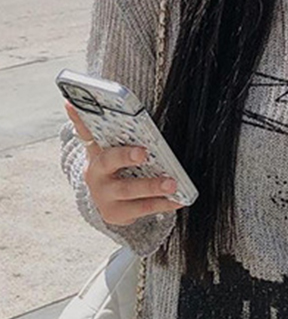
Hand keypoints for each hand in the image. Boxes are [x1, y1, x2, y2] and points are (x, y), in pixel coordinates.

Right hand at [65, 101, 185, 225]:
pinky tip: (178, 199)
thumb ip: (106, 132)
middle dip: (125, 156)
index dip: (80, 119)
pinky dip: (163, 203)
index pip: (85, 131)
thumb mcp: (108, 151)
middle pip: (108, 161)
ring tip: (171, 183)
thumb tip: (86, 106)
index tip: (77, 105)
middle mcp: (96, 174)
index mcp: (95, 153)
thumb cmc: (115, 171)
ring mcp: (105, 196)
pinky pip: (142, 208)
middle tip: (143, 152)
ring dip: (151, 186)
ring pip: (128, 189)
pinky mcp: (116, 213)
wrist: (109, 204)